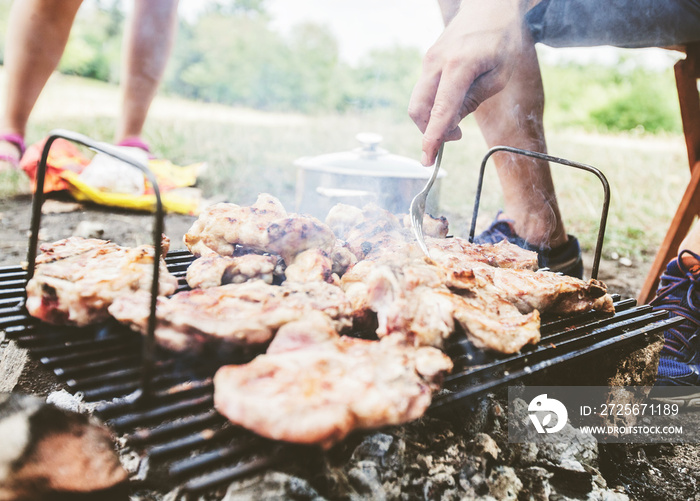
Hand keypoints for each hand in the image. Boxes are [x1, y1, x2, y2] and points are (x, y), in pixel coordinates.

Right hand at [408, 0, 528, 164]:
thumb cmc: (501, 39)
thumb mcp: (499, 74)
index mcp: (458, 66)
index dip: (433, 138)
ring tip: (458, 119)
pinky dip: (434, 105)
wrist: (489, 7)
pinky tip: (453, 102)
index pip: (440, 111)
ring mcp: (428, 61)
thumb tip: (450, 123)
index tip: (427, 158)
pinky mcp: (428, 61)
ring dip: (433, 119)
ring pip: (418, 102)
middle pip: (418, 109)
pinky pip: (424, 91)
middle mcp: (436, 63)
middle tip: (456, 135)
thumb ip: (473, 100)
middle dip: (430, 131)